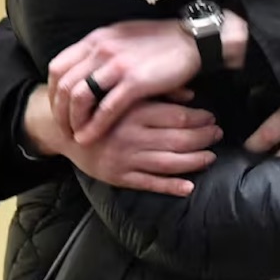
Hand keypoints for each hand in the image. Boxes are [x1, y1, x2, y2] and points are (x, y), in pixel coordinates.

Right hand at [24, 85, 219, 195]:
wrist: (63, 131)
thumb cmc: (99, 107)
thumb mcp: (124, 93)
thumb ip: (155, 93)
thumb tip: (190, 93)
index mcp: (133, 112)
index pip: (176, 117)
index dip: (199, 118)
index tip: (211, 116)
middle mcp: (131, 136)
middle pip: (178, 140)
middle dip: (202, 138)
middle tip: (217, 133)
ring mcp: (125, 159)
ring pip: (169, 163)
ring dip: (194, 161)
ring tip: (210, 156)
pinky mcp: (119, 177)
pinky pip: (149, 184)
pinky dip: (171, 186)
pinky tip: (189, 186)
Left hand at [48, 20, 201, 142]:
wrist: (191, 39)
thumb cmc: (159, 41)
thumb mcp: (122, 37)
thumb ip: (101, 50)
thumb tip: (85, 67)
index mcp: (96, 39)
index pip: (58, 66)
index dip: (53, 91)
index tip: (57, 107)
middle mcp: (101, 49)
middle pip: (64, 84)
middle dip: (59, 111)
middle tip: (62, 127)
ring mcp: (116, 65)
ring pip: (79, 97)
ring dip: (72, 120)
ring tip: (75, 135)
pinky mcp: (135, 82)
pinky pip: (105, 108)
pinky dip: (93, 126)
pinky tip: (89, 138)